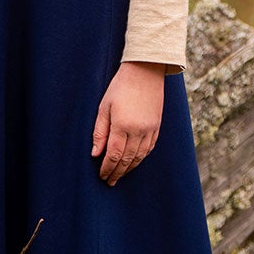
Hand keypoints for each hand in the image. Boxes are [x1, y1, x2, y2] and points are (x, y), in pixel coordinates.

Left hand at [90, 60, 168, 184]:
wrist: (145, 72)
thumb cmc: (120, 87)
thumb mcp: (104, 107)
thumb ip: (100, 131)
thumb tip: (95, 154)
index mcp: (123, 125)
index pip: (114, 155)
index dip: (107, 168)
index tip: (102, 176)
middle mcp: (139, 131)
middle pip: (128, 159)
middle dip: (118, 172)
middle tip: (110, 182)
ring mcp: (150, 129)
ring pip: (140, 156)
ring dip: (130, 168)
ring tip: (120, 175)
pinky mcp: (157, 126)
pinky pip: (150, 148)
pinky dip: (141, 158)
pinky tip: (135, 162)